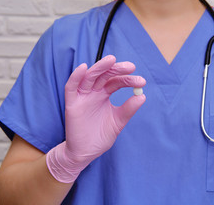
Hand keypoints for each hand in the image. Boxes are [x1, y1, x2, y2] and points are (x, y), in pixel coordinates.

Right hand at [46, 55, 145, 182]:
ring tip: (111, 60)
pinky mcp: (71, 104)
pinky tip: (84, 67)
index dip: (128, 79)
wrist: (85, 153)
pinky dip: (76, 76)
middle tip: (131, 67)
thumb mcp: (118, 122)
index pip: (116, 82)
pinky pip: (71, 87)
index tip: (141, 81)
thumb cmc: (100, 136)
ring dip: (99, 67)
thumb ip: (128, 109)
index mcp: (104, 94)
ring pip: (89, 77)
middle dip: (117, 69)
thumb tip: (142, 96)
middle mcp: (93, 92)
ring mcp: (82, 96)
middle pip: (104, 75)